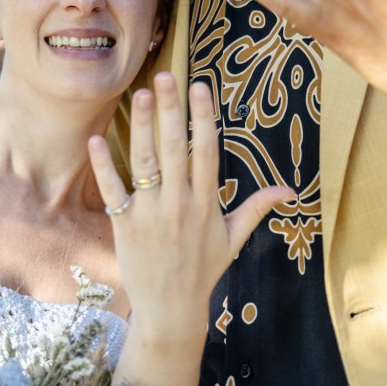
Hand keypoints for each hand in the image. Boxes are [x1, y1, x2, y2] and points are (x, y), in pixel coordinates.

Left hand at [88, 73, 291, 340]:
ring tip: (138, 94)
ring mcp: (151, 214)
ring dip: (140, 127)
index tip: (199, 87)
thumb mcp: (233, 239)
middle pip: (174, 149)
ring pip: (145, 162)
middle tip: (165, 75)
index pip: (206, 151)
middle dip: (170, 110)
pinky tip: (97, 139)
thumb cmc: (203, 270)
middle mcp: (180, 204)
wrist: (170, 310)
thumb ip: (257, 208)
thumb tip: (289, 189)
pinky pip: (113, 190)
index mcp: (206, 203)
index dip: (202, 118)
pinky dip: (104, 165)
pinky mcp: (125, 225)